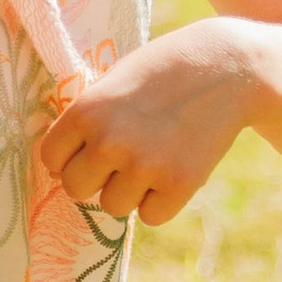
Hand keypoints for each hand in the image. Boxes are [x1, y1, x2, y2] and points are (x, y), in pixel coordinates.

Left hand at [38, 23, 260, 225]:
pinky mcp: (179, 185)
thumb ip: (88, 119)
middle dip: (95, 177)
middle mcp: (109, 142)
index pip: (51, 160)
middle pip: (76, 189)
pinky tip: (175, 168)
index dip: (70, 156)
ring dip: (130, 189)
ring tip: (154, 157)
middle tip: (121, 157)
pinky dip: (161, 199)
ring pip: (114, 205)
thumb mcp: (115, 80)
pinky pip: (151, 215)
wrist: (229, 66)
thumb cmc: (166, 69)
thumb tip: (62, 165)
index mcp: (85, 112)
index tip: (90, 148)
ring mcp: (144, 166)